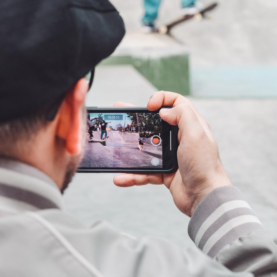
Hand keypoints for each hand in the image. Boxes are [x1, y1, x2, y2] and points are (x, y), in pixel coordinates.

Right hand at [113, 92, 231, 216]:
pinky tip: (122, 177)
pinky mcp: (164, 172)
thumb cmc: (204, 166)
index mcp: (190, 126)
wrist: (204, 197)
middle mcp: (180, 139)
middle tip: (123, 114)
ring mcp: (171, 156)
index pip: (176, 103)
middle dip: (138, 119)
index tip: (148, 106)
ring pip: (146, 149)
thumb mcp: (196, 134)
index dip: (161, 99)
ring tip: (116, 150)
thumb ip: (182, 115)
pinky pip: (145, 171)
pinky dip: (133, 174)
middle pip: (155, 123)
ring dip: (131, 151)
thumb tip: (164, 110)